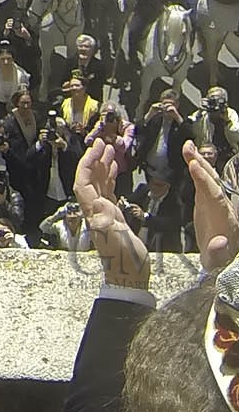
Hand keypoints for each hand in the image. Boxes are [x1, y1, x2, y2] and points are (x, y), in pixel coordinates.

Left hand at [74, 140, 148, 287]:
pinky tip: (116, 168)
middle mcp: (95, 211)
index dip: (87, 163)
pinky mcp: (114, 217)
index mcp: (94, 213)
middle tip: (103, 143)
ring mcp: (104, 213)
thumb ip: (108, 223)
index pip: (84, 183)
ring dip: (102, 165)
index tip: (97, 147)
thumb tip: (100, 204)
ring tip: (110, 150)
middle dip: (94, 159)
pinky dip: (111, 177)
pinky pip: (109, 191)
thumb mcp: (117, 240)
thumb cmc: (124, 261)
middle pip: (89, 179)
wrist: (129, 277)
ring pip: (99, 183)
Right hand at [183, 139, 238, 272]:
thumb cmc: (219, 263)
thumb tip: (219, 242)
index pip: (214, 195)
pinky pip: (203, 185)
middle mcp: (222, 208)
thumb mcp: (218, 262)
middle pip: (212, 182)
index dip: (204, 181)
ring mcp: (215, 205)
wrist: (221, 264)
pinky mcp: (207, 205)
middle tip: (188, 148)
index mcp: (225, 219)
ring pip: (208, 180)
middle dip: (201, 165)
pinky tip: (190, 162)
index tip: (194, 166)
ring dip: (198, 163)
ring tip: (187, 147)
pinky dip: (196, 172)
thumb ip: (217, 252)